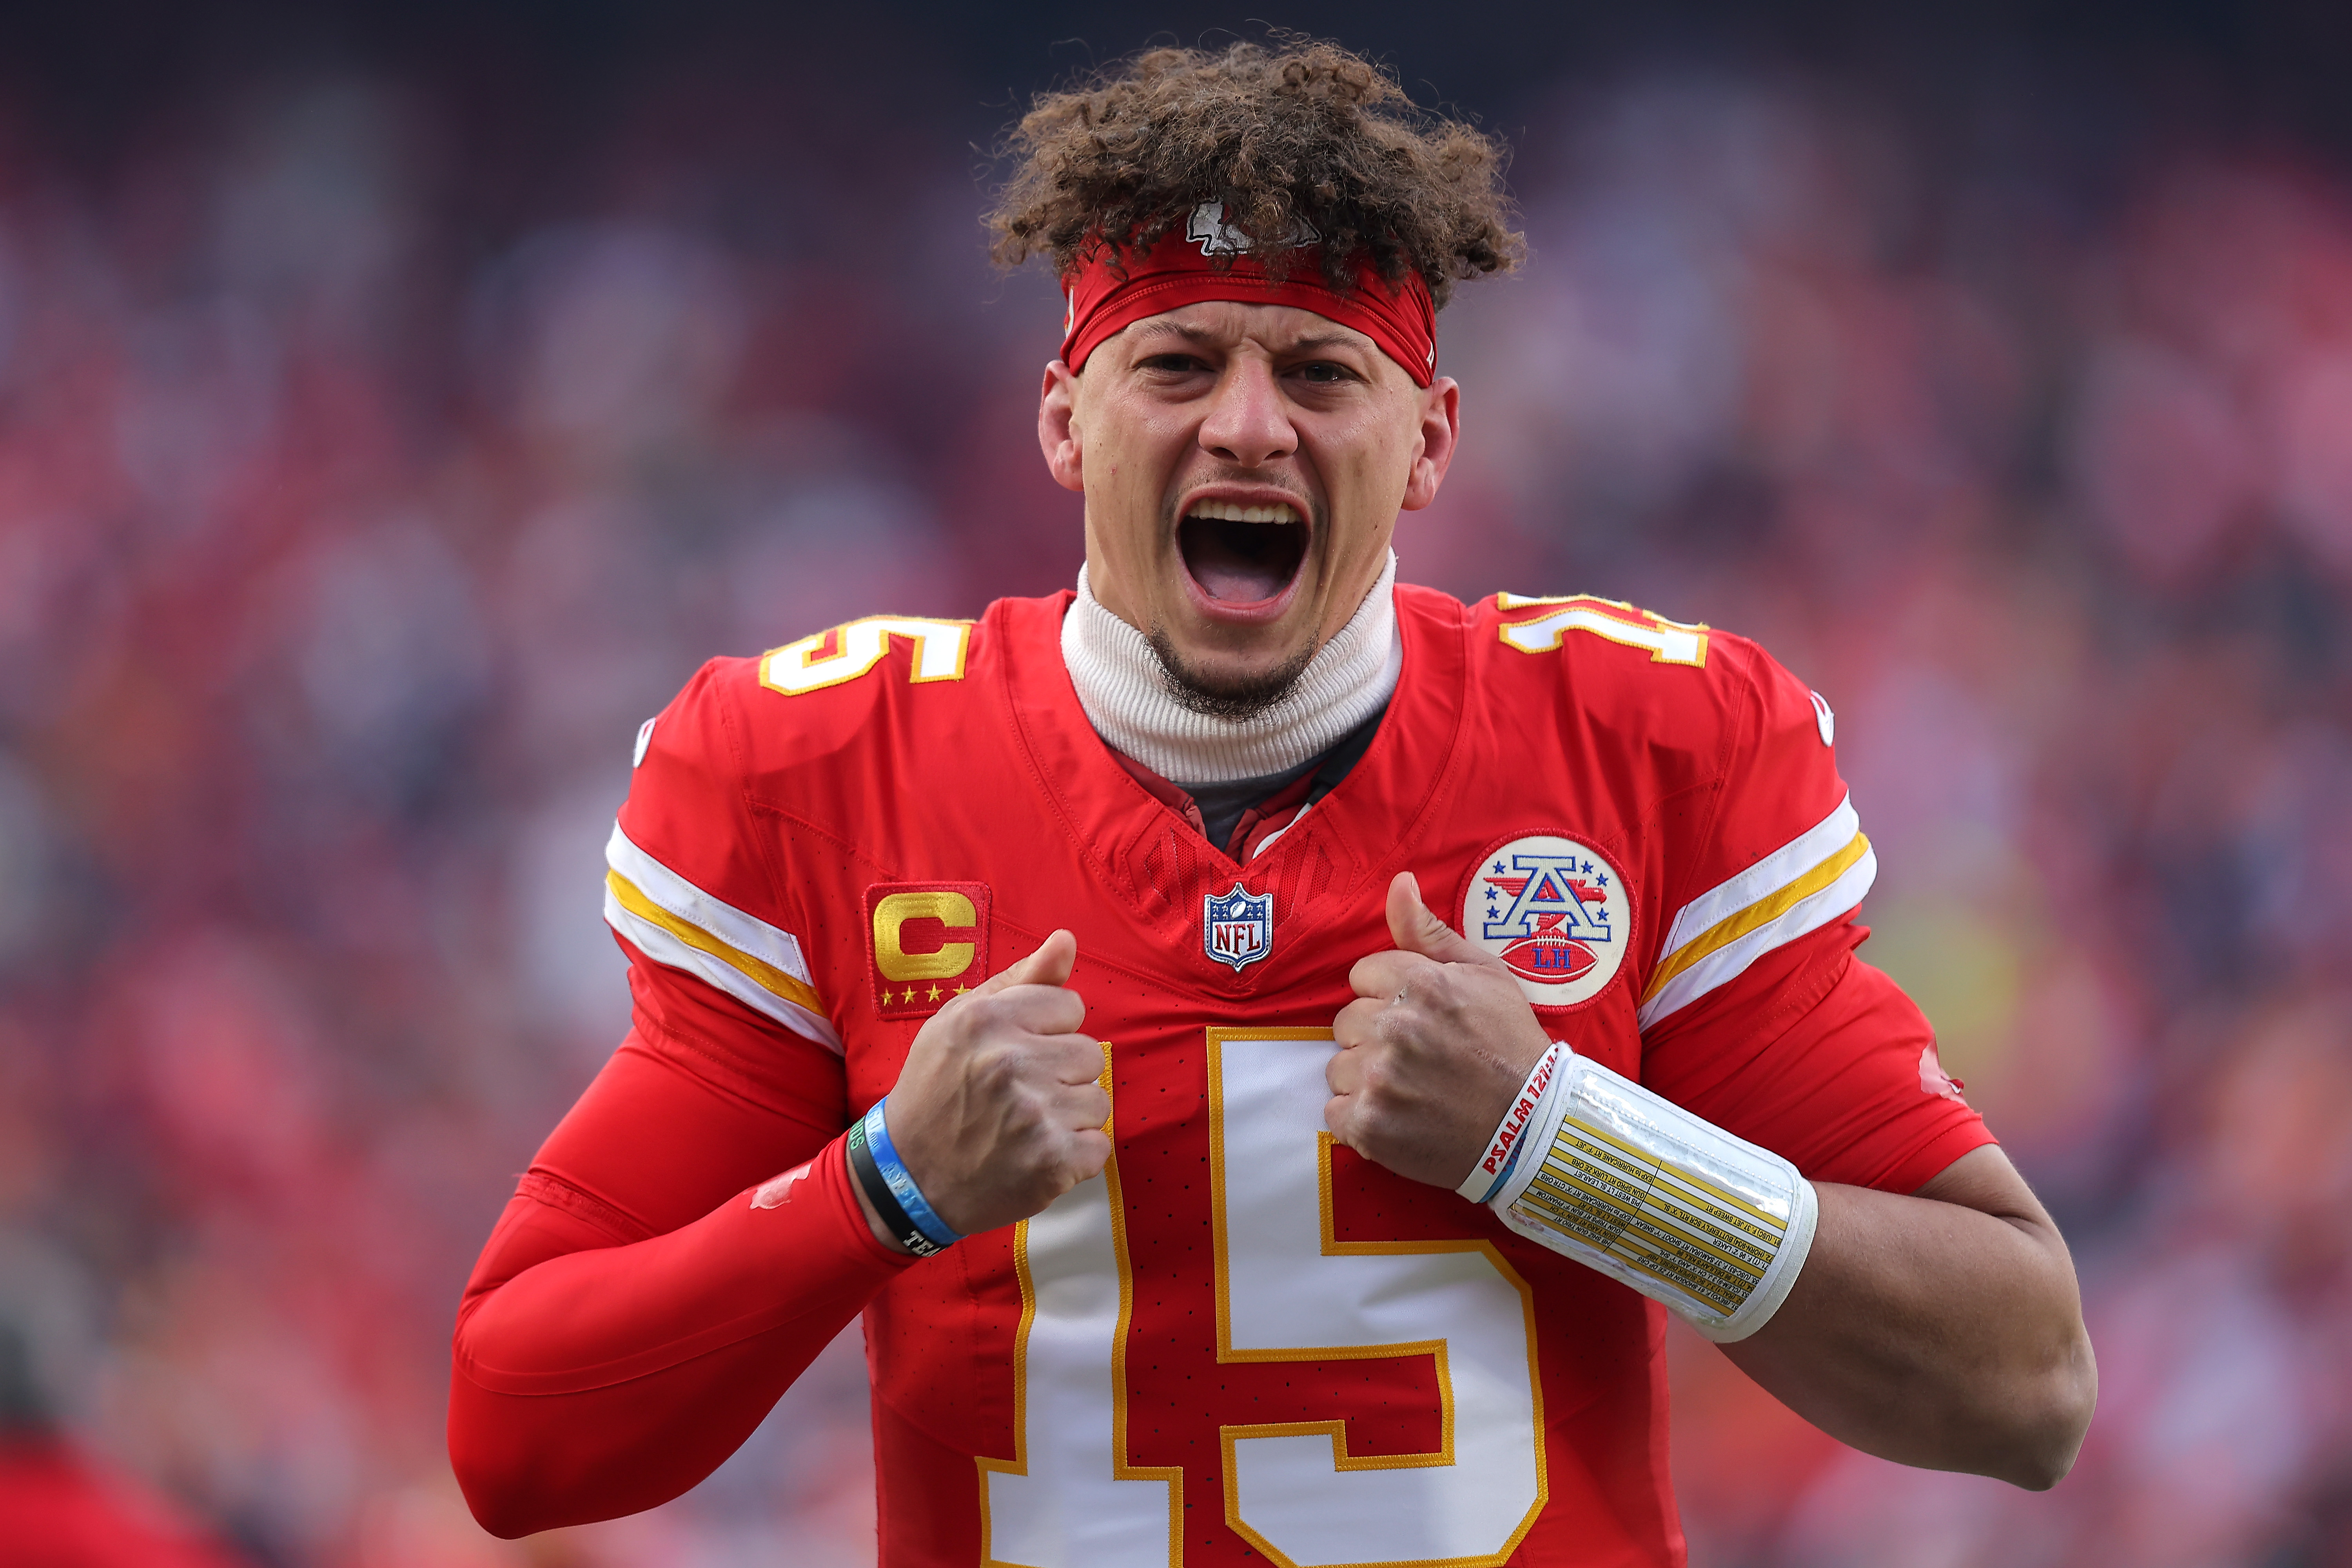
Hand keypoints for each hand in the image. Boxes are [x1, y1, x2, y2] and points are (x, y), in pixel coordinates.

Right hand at [856, 930, 1109, 1250]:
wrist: (908, 1178)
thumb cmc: (936, 1092)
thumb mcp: (961, 1022)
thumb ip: (1020, 979)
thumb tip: (1067, 940)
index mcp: (987, 1019)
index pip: (1070, 1005)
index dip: (1048, 1032)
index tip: (1018, 1053)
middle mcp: (1010, 1062)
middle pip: (1088, 1052)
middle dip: (1061, 1073)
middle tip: (1018, 1096)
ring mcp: (1033, 1114)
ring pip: (1098, 1100)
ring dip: (1069, 1116)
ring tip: (1026, 1126)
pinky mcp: (1051, 1161)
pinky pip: (1098, 1146)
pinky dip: (1074, 1156)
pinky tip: (1036, 1155)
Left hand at [1325, 872, 1553, 1188]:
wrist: (1533, 1128)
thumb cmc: (1511, 1046)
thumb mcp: (1485, 974)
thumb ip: (1430, 931)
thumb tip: (1398, 882)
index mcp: (1418, 982)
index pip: (1362, 975)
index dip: (1388, 996)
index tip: (1419, 1018)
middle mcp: (1392, 1026)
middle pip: (1346, 1021)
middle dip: (1374, 1035)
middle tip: (1417, 1056)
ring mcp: (1378, 1078)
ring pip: (1338, 1067)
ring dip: (1366, 1078)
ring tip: (1411, 1089)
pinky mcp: (1369, 1125)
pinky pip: (1336, 1113)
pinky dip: (1360, 1119)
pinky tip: (1398, 1118)